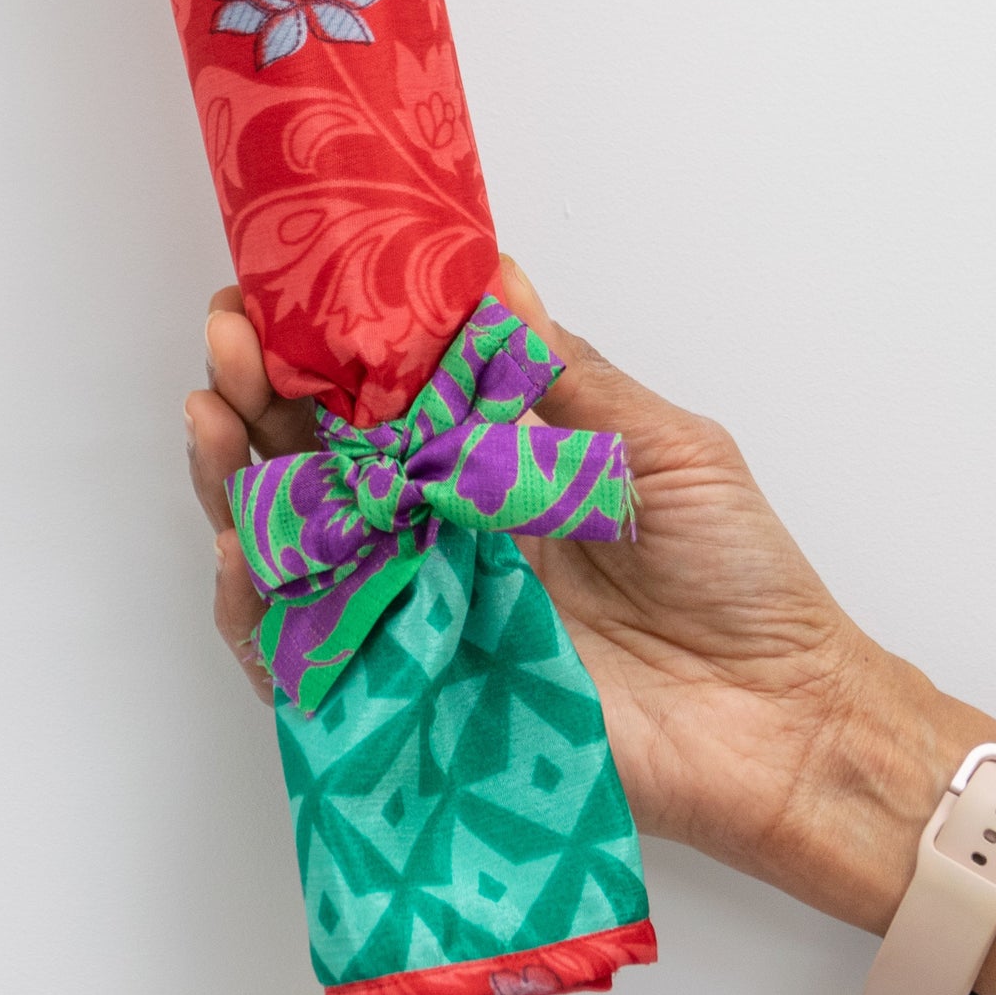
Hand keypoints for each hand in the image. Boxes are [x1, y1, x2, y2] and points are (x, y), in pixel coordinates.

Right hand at [181, 257, 982, 930]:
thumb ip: (564, 376)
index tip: (276, 288)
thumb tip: (490, 274)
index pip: (381, 395)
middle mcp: (439, 533)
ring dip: (236, 484)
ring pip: (293, 549)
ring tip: (210, 417)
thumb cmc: (740, 574)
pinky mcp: (416, 696)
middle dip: (256, 395)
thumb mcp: (664, 444)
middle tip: (224, 341)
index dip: (322, 344)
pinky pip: (312, 661)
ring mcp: (419, 613)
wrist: (785, 720)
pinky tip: (237, 556)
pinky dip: (261, 615)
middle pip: (315, 461)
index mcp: (493, 464)